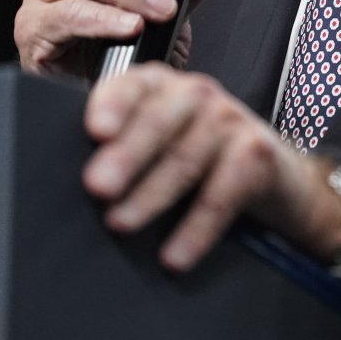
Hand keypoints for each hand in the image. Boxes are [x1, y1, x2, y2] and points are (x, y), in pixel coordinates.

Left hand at [82, 63, 340, 270]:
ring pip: (186, 157)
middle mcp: (198, 96)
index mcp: (163, 88)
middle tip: (98, 186)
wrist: (278, 180)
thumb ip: (120, 148)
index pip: (134, 85)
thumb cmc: (204, 163)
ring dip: (151, 195)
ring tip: (121, 223)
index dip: (113, 103)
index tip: (95, 130)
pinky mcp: (259, 153)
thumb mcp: (160, 145)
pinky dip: (197, 227)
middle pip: (159, 120)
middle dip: (127, 154)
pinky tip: (175, 254)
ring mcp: (232, 120)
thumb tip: (63, 183)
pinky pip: (223, 193)